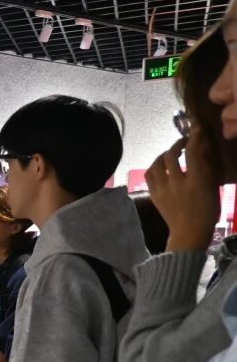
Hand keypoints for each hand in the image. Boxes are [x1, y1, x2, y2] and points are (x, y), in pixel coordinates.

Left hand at [147, 131, 219, 253]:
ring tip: (170, 153)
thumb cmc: (207, 211)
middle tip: (183, 142)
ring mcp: (163, 190)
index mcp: (196, 181)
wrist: (189, 233)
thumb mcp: (213, 188)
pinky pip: (149, 175)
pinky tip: (160, 166)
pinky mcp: (154, 195)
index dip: (194, 137)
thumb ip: (206, 168)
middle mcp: (177, 183)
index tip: (195, 129)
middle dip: (177, 144)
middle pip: (171, 156)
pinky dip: (154, 167)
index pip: (193, 152)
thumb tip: (202, 148)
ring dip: (163, 155)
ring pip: (156, 164)